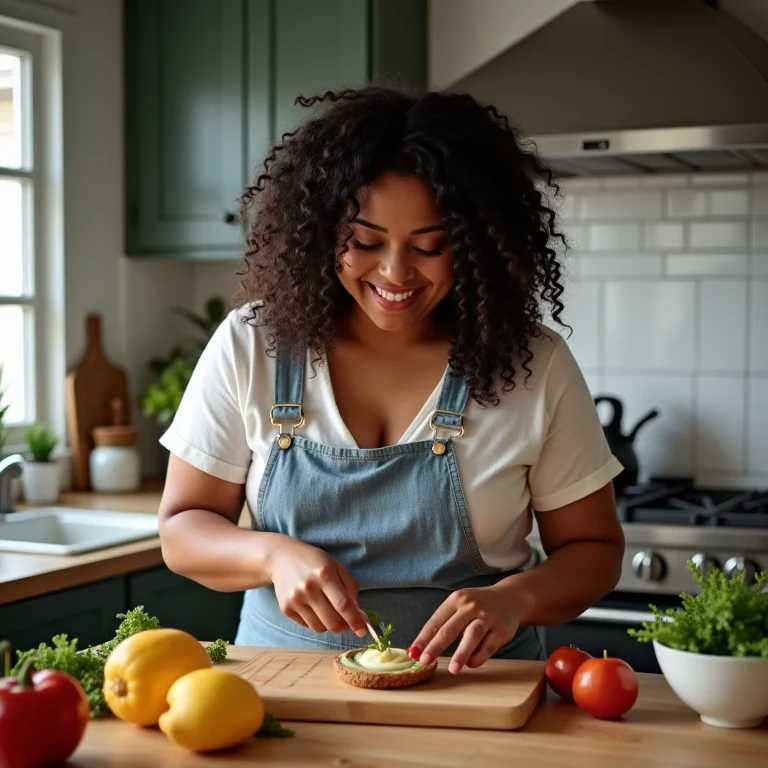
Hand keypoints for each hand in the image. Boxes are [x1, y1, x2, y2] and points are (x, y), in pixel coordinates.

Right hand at [266, 538, 367, 636]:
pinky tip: (313, 607)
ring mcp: (295, 600)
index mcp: (324, 575)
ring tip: (328, 611)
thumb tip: (359, 613)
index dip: (355, 620)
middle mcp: (308, 588)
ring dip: (329, 624)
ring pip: (319, 628)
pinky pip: (307, 625)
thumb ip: (350, 588)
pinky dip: (315, 621)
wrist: (282, 558)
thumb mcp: (336, 566)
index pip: (343, 605)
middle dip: (343, 626)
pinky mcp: (286, 609)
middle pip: (332, 622)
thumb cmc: (314, 561)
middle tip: (346, 621)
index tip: (363, 631)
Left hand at [409, 585, 530, 673]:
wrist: (510, 597)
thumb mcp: (460, 605)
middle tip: (425, 661)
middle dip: (436, 646)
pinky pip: (489, 645)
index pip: (435, 621)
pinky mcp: (502, 629)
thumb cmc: (478, 606)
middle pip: (450, 628)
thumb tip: (423, 649)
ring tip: (453, 669)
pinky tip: (470, 665)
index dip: (423, 638)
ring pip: (472, 635)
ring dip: (461, 653)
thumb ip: (445, 623)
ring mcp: (487, 617)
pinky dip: (479, 656)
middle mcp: (470, 606)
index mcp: (455, 600)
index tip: (413, 653)